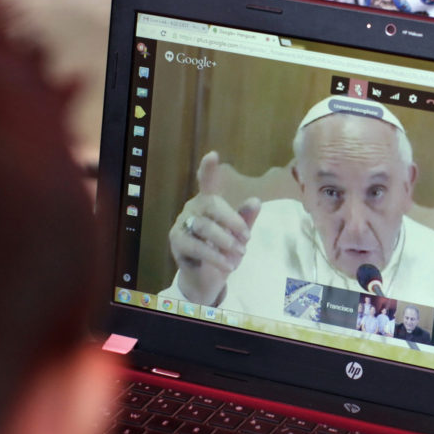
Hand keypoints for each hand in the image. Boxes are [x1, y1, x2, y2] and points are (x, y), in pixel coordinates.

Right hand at [168, 151, 260, 304]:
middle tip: (247, 237)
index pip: (207, 182)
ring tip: (241, 253)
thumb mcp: (239, 236)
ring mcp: (182, 224)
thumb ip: (246, 219)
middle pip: (211, 205)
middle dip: (232, 220)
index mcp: (208, 202)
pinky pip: (198, 246)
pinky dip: (216, 256)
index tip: (213, 155)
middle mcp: (193, 209)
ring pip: (204, 227)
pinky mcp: (177, 242)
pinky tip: (229, 264)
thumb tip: (256, 200)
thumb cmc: (224, 250)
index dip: (208, 169)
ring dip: (226, 240)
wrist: (208, 278)